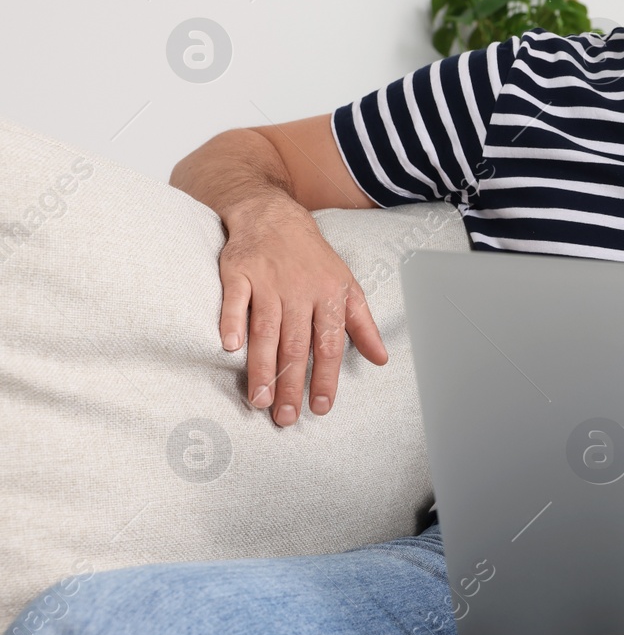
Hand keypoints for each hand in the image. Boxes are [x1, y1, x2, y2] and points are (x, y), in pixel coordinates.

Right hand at [217, 195, 387, 425]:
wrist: (273, 216)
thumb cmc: (313, 259)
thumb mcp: (347, 286)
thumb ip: (363, 325)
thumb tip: (382, 358)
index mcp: (329, 297)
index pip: (329, 345)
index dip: (326, 378)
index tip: (321, 408)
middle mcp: (299, 291)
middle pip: (296, 345)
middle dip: (292, 384)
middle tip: (286, 418)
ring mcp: (268, 282)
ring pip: (266, 330)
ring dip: (262, 367)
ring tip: (260, 400)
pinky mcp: (239, 272)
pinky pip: (235, 300)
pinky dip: (232, 321)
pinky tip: (230, 348)